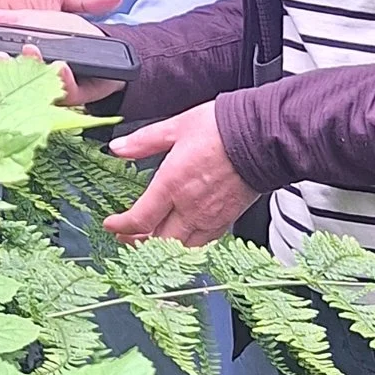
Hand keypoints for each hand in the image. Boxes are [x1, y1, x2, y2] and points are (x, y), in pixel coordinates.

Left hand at [104, 103, 254, 245]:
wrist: (262, 137)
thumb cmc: (223, 129)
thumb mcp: (176, 126)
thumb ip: (144, 141)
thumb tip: (118, 147)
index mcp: (172, 184)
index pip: (139, 220)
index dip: (120, 226)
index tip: (111, 224)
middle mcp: (190, 207)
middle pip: (157, 240)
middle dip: (137, 242)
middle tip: (126, 236)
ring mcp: (210, 217)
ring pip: (180, 247)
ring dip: (161, 248)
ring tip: (150, 240)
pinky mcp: (227, 220)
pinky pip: (202, 243)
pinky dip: (186, 246)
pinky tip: (181, 238)